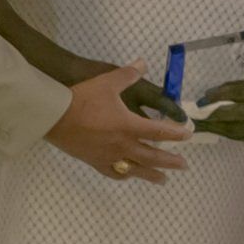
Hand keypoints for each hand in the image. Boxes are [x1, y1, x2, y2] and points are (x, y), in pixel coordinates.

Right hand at [45, 64, 192, 181]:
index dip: (175, 134)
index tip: (188, 136)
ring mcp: (108, 156)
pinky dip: (125, 174)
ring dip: (152, 174)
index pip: (158, 131)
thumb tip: (143, 63)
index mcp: (128, 126)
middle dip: (170, 160)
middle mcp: (122, 145)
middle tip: (184, 165)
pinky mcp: (95, 162)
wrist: (55, 117)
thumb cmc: (83, 99)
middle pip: (151, 156)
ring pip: (136, 169)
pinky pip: (114, 172)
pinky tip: (130, 175)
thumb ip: (128, 74)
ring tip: (164, 180)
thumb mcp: (107, 82)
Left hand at [193, 75, 243, 141]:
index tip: (202, 98)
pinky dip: (218, 131)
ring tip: (193, 125)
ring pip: (232, 129)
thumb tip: (208, 96)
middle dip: (212, 115)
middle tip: (193, 115)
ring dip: (211, 127)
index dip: (220, 95)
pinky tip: (206, 129)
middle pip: (235, 114)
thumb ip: (234, 87)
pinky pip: (233, 136)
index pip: (240, 93)